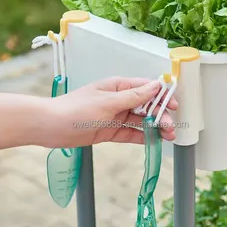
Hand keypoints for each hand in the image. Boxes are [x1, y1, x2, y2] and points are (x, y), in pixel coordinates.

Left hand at [44, 76, 177, 147]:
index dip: (162, 96)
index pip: (146, 88)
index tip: (174, 105)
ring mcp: (116, 117)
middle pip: (146, 106)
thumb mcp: (108, 102)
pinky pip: (131, 133)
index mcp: (118, 87)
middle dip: (160, 115)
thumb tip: (155, 85)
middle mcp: (119, 101)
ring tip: (168, 137)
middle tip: (170, 127)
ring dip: (155, 128)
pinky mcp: (111, 131)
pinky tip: (154, 141)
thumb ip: (133, 96)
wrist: (52, 127)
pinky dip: (143, 137)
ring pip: (141, 121)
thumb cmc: (77, 109)